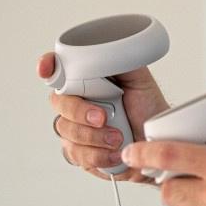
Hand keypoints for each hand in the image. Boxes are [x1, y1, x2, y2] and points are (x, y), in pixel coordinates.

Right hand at [40, 52, 169, 183]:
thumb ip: (122, 62)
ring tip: (119, 138)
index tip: (47, 69)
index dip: (48, 67)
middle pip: (59, 102)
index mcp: (86, 81)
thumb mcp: (140, 79)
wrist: (157, 140)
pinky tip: (116, 153)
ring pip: (66, 130)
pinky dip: (98, 155)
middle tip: (103, 117)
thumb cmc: (148, 107)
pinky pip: (76, 154)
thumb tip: (108, 50)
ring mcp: (75, 128)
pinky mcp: (80, 153)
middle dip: (79, 111)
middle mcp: (75, 103)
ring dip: (94, 137)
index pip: (58, 70)